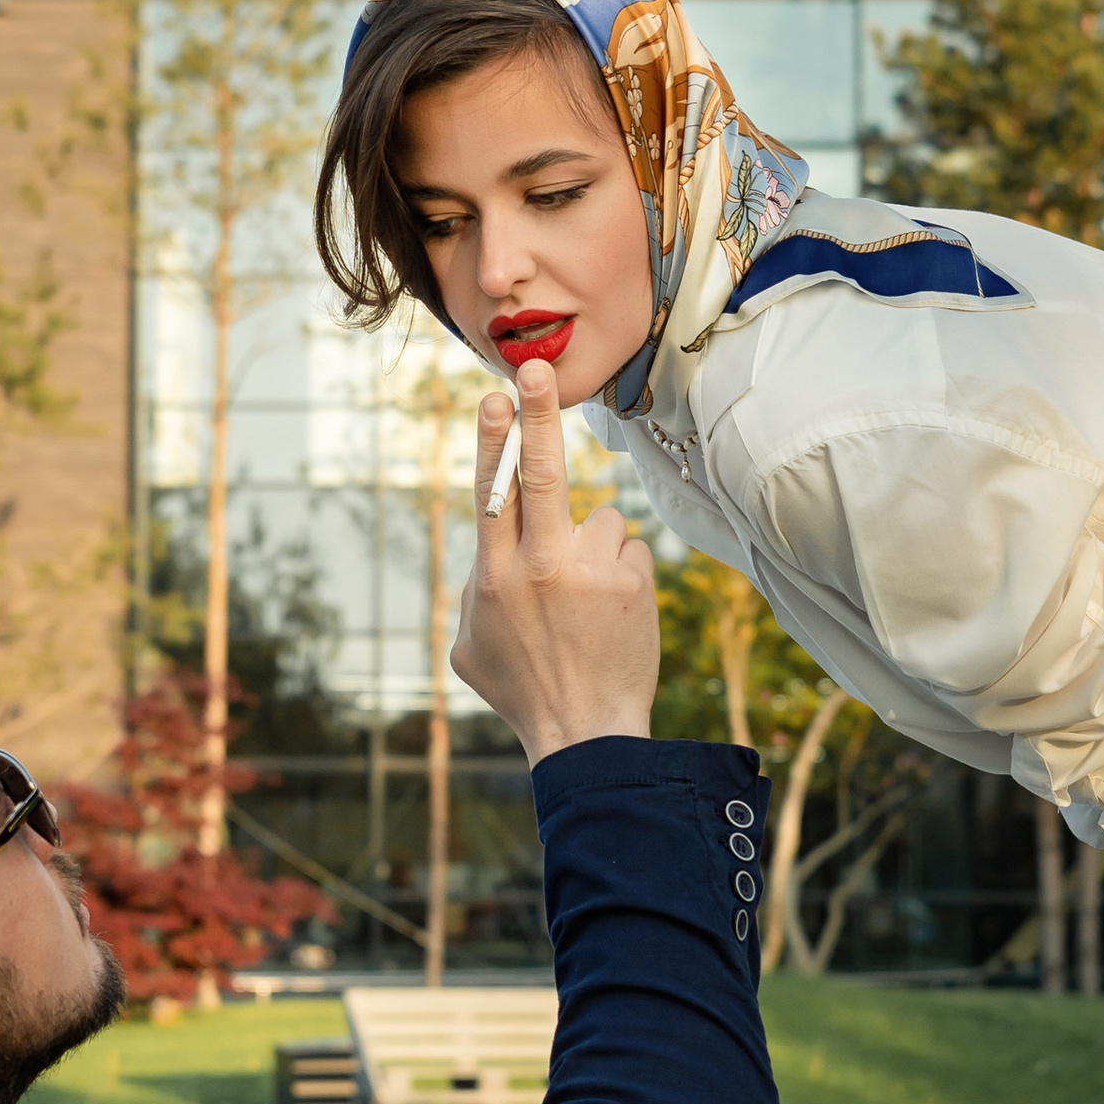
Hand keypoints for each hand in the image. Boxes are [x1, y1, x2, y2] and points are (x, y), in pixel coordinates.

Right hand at [452, 361, 658, 762]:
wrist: (586, 733)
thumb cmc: (522, 691)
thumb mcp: (470, 646)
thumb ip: (475, 590)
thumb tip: (485, 554)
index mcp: (495, 577)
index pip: (492, 493)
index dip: (493, 439)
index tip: (498, 395)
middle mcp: (540, 566)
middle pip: (540, 474)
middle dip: (537, 416)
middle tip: (539, 369)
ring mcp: (590, 573)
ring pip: (599, 519)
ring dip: (596, 547)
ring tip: (589, 604)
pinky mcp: (633, 583)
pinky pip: (631, 552)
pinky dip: (624, 576)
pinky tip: (615, 616)